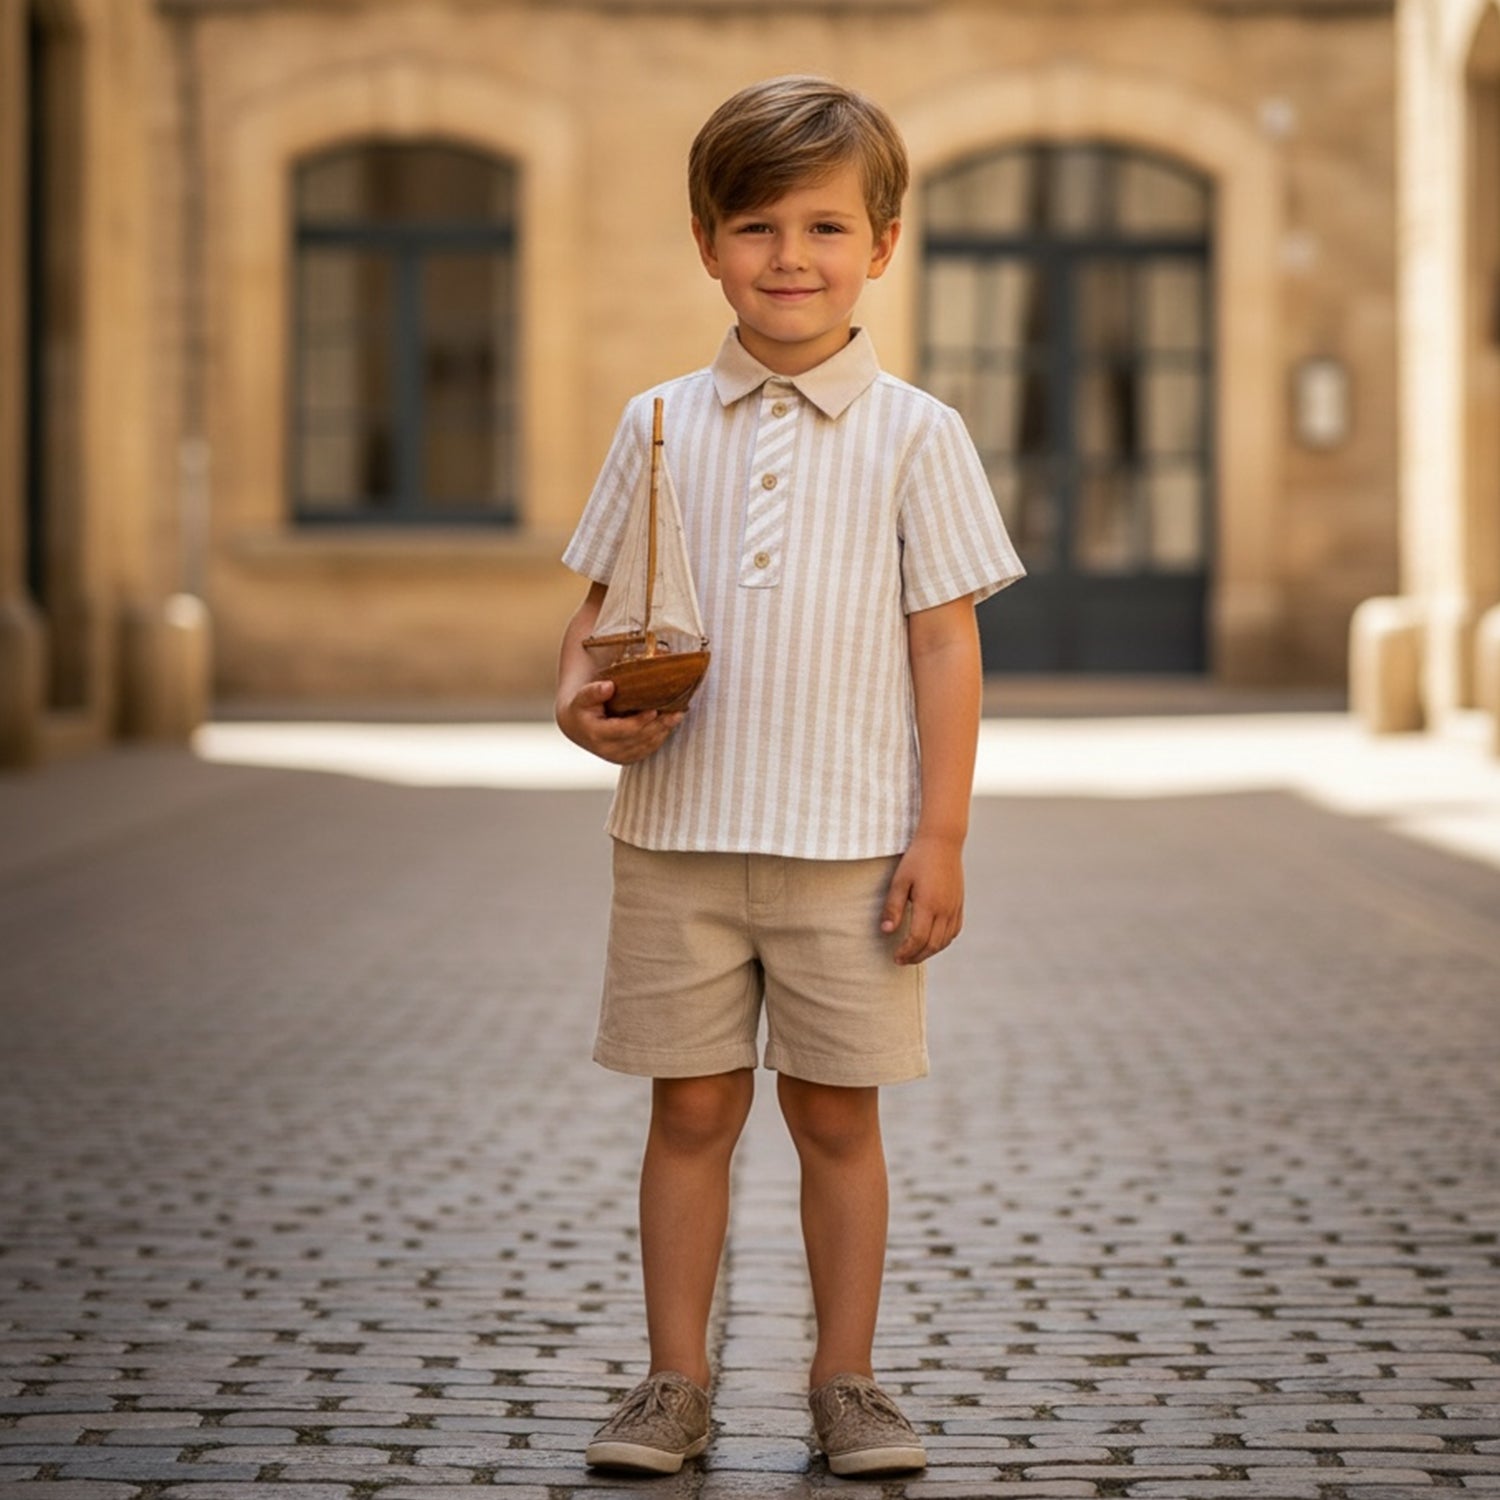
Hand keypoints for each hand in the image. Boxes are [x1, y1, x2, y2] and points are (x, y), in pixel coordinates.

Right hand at [556, 678, 684, 764]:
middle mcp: (608, 750)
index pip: (623, 730)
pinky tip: (670, 725)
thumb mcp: (583, 697)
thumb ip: (593, 691)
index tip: (655, 710)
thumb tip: (609, 686)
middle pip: (639, 739)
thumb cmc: (582, 707)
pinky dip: (660, 737)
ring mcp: (618, 757)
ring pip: (646, 746)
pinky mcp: (627, 759)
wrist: (577, 727)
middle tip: (676, 712)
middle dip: (659, 726)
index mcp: (596, 735)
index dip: (640, 721)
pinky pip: (648, 750)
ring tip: (677, 716)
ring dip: (663, 732)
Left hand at [880, 835, 963, 965]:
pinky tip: (932, 942)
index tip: (895, 957)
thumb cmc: (917, 859)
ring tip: (914, 954)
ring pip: (945, 941)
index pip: (918, 939)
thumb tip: (886, 931)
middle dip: (916, 956)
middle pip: (932, 944)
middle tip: (902, 960)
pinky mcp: (959, 904)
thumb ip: (893, 907)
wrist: (942, 842)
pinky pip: (954, 931)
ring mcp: (955, 907)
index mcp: (929, 904)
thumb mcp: (900, 880)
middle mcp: (945, 909)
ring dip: (929, 951)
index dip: (906, 952)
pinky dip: (943, 942)